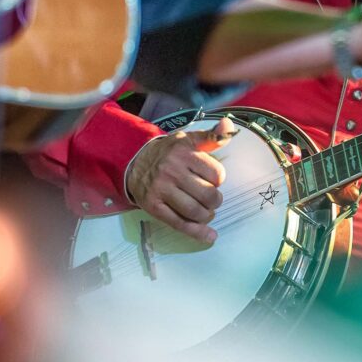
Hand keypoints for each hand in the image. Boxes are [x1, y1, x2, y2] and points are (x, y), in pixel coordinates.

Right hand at [126, 118, 236, 243]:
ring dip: (207, 216)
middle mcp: (172, 170)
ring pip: (195, 211)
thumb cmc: (169, 152)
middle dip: (215, 201)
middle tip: (212, 199)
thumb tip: (228, 125)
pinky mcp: (153, 206)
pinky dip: (197, 232)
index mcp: (184, 152)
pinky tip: (209, 236)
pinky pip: (179, 223)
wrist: (133, 160)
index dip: (218, 180)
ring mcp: (161, 189)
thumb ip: (212, 136)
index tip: (212, 180)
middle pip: (208, 195)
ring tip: (206, 212)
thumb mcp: (189, 139)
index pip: (216, 174)